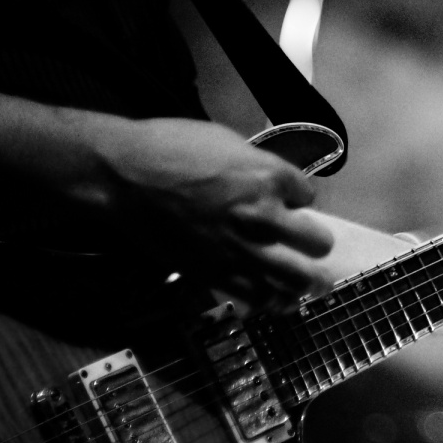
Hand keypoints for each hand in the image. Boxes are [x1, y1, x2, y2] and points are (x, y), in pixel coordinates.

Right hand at [99, 118, 335, 310]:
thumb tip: (273, 182)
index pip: (309, 196)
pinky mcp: (218, 273)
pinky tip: (275, 298)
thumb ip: (258, 167)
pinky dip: (272, 300)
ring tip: (309, 283)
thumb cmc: (170, 147)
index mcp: (269, 176)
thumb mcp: (227, 142)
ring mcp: (243, 249)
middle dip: (315, 243)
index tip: (288, 201)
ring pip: (298, 280)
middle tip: (310, 246)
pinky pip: (260, 297)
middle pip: (317, 243)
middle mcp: (264, 216)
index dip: (298, 199)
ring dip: (307, 281)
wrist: (124, 177)